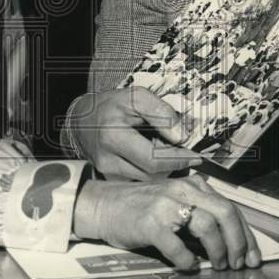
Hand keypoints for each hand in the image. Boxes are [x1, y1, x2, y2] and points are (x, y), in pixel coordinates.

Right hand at [68, 87, 204, 179]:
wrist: (82, 120)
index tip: (196, 155)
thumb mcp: (136, 97)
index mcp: (113, 137)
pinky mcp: (110, 179)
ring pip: (147, 181)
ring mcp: (107, 173)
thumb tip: (182, 136)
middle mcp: (107, 160)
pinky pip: (139, 181)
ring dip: (165, 170)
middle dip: (175, 166)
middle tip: (189, 155)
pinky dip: (153, 173)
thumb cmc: (111, 106)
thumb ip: (160, 112)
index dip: (178, 159)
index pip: (154, 158)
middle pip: (153, 174)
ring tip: (173, 155)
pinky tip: (158, 161)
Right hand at [73, 174, 260, 271]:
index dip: (247, 235)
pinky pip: (176, 245)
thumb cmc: (141, 208)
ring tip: (218, 265)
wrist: (104, 205)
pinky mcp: (149, 222)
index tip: (254, 256)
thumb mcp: (175, 202)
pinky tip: (187, 267)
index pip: (231, 207)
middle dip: (239, 242)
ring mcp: (165, 204)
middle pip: (225, 213)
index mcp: (193, 185)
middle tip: (239, 263)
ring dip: (218, 251)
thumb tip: (232, 243)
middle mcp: (183, 190)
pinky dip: (186, 260)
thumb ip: (200, 213)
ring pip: (206, 226)